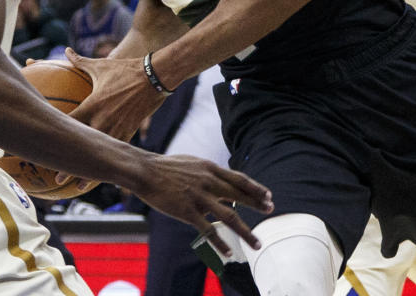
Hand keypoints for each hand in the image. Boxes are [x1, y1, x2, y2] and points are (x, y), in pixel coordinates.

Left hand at [54, 47, 167, 188]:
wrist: (156, 77)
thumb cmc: (125, 70)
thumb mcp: (101, 66)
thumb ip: (80, 61)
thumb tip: (66, 51)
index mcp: (92, 106)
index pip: (69, 124)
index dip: (54, 136)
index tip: (42, 147)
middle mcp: (103, 121)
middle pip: (82, 147)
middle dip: (69, 163)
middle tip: (55, 179)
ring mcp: (118, 129)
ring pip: (100, 155)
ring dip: (89, 170)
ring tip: (77, 187)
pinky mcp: (130, 132)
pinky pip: (117, 151)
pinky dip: (109, 162)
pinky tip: (105, 175)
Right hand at [132, 154, 273, 255]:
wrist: (145, 171)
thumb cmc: (166, 167)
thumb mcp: (192, 163)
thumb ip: (208, 172)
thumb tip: (220, 180)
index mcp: (210, 169)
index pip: (239, 179)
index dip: (255, 188)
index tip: (268, 196)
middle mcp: (208, 182)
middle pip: (239, 196)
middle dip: (257, 204)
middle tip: (270, 210)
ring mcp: (199, 198)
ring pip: (230, 217)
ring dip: (246, 232)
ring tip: (257, 244)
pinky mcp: (188, 212)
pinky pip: (209, 230)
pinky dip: (221, 243)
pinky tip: (229, 252)